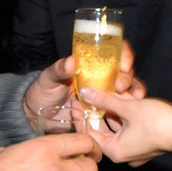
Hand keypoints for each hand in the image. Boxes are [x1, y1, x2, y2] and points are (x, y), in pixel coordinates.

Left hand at [24, 41, 144, 128]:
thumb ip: (58, 70)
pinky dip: (127, 112)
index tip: (124, 62)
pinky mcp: (104, 113)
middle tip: (121, 85)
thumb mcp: (48, 79)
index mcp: (91, 64)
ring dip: (133, 92)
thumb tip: (71, 61)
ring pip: (127, 90)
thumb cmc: (42, 92)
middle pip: (124, 72)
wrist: (36, 117)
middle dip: (127, 77)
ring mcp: (104, 96)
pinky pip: (120, 111)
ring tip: (135, 98)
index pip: (114, 53)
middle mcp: (102, 78)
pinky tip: (129, 115)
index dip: (124, 54)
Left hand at [76, 88, 171, 166]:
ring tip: (101, 92)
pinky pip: (129, 124)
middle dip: (96, 111)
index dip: (81, 117)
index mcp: (115, 151)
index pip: (90, 135)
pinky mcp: (146, 138)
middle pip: (103, 130)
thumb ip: (105, 100)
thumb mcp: (127, 108)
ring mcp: (136, 146)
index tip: (75, 103)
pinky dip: (124, 112)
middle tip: (86, 96)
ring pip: (117, 125)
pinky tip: (119, 96)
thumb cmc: (158, 124)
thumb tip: (86, 92)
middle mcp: (124, 152)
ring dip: (110, 109)